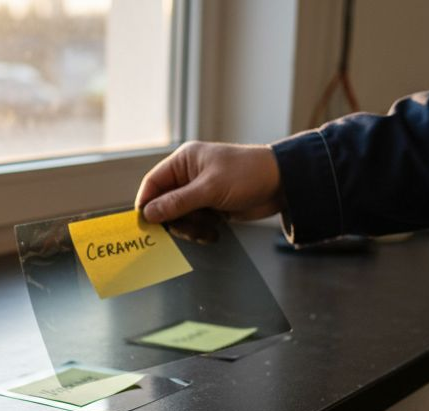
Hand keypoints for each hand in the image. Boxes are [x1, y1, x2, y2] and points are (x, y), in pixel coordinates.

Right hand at [135, 141, 283, 223]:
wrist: (282, 184)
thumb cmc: (247, 174)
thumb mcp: (210, 189)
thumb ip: (177, 202)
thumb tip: (148, 213)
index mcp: (184, 161)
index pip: (153, 183)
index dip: (147, 203)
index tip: (146, 224)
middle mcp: (188, 176)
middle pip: (164, 205)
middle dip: (175, 220)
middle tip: (189, 229)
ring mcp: (200, 193)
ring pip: (180, 218)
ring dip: (191, 228)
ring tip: (209, 229)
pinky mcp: (211, 207)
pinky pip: (195, 224)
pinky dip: (202, 231)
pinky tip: (217, 230)